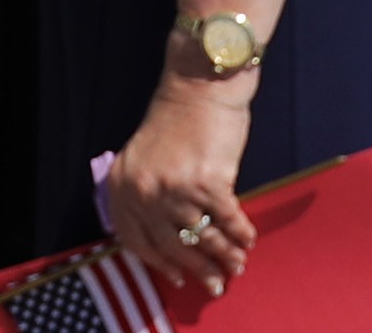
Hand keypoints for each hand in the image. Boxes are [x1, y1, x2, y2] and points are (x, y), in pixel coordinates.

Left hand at [111, 78, 255, 295]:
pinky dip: (242, 234)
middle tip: (216, 284)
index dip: (158, 262)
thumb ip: (148, 195)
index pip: (135, 240)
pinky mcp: (209, 183)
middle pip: (172, 246)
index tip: (176, 278)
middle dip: (197, 269)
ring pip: (204, 238)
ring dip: (224, 256)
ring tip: (237, 264)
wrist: (198, 88)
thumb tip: (172, 241)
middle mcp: (143, 190)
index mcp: (122, 186)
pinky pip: (229, 221)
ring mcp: (175, 188)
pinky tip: (249, 239)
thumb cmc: (174, 124)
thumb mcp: (143, 160)